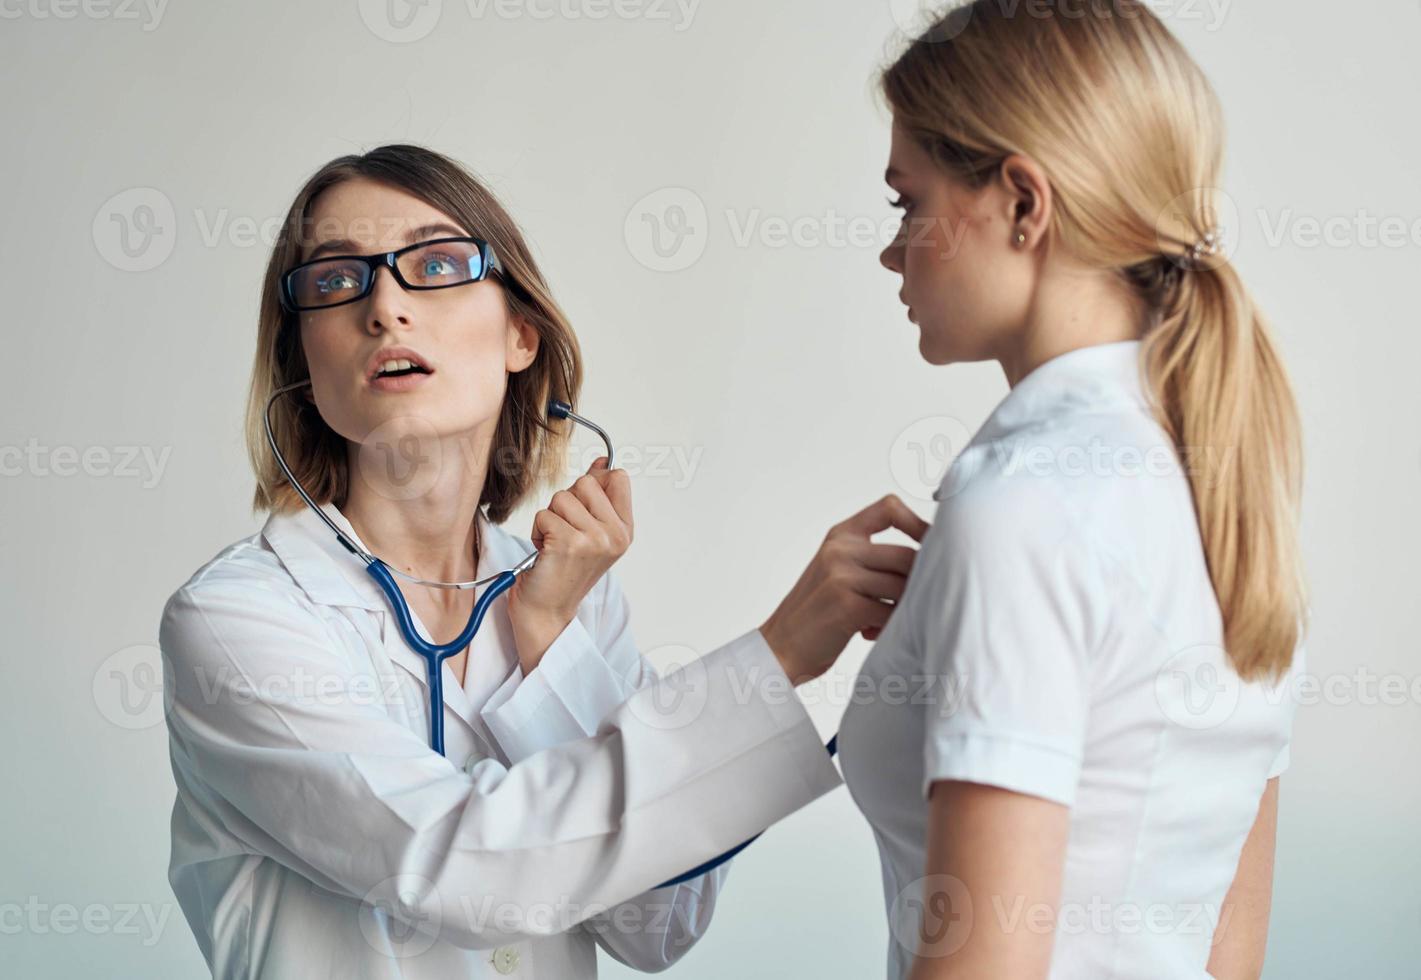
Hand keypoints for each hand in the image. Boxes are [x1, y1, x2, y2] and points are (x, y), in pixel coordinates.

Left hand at [507, 457, 631, 673]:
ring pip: (561, 497)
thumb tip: (603, 463)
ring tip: (554, 543)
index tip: (583, 502)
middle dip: (567, 502)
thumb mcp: (593, 534)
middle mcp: (615, 535)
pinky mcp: (568, 543)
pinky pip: (543, 515)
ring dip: (550, 518)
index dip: (595, 481)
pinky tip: (545, 551)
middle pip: (586, 482)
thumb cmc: (565, 572)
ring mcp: (594, 539)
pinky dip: (537, 531)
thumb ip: (599, 498)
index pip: (618, 478)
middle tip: (565, 531)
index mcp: (625, 530)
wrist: (548, 611)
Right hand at [760, 494, 928, 684]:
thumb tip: (932, 561)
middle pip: (907, 555)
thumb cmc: (818, 613)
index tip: (931, 547)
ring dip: (905, 608)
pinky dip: (890, 627)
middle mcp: (840, 550)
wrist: (779, 647)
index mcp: (840, 536)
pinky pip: (892, 612)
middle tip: (910, 603)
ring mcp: (841, 576)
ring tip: (886, 620)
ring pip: (903, 586)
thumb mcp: (838, 571)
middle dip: (919, 583)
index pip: (889, 508)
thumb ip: (873, 558)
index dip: (918, 524)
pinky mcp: (847, 605)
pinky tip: (871, 633)